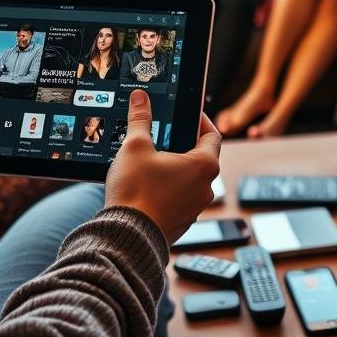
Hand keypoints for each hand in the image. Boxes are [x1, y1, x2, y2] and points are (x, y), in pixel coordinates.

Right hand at [105, 89, 220, 243]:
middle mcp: (206, 187)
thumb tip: (141, 98)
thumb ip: (140, 119)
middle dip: (182, 144)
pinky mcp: (181, 222)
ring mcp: (195, 208)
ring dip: (175, 169)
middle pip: (201, 157)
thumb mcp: (135, 147)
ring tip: (151, 160)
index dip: (200, 120)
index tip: (187, 114)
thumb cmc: (135, 192)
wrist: (125, 237)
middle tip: (164, 135)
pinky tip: (147, 185)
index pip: (211, 134)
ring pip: (189, 179)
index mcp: (204, 165)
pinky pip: (179, 198)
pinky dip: (168, 189)